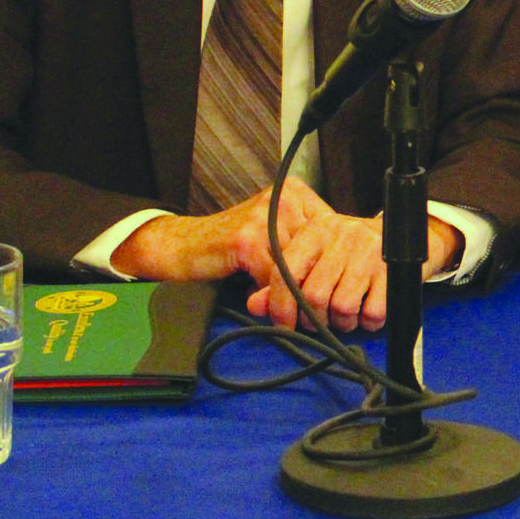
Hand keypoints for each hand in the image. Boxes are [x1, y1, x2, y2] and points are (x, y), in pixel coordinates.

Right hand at [110, 182, 464, 332]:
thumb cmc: (229, 250)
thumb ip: (302, 258)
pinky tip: (273, 313)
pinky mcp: (247, 237)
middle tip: (318, 319)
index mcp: (296, 196)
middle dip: (320, 290)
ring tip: (296, 322)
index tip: (336, 302)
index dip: (334, 273)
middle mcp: (285, 199)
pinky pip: (276, 276)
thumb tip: (339, 287)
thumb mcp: (273, 247)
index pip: (333, 236)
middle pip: (321, 251)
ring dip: (299, 301)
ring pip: (300, 267)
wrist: (180, 248)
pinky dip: (277, 300)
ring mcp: (266, 215)